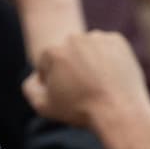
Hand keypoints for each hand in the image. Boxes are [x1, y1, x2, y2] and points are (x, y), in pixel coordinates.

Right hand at [23, 30, 149, 129]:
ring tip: (98, 84)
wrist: (119, 111)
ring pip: (87, 49)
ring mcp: (97, 37)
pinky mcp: (117, 39)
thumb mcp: (44, 106)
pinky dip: (108, 59)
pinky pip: (107, 47)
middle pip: (67, 54)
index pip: (46, 63)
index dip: (54, 81)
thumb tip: (35, 75)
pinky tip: (110, 76)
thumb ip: (30, 88)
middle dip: (71, 68)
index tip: (67, 94)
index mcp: (52, 51)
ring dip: (89, 61)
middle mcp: (73, 38)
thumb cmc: (79, 110)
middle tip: (83, 89)